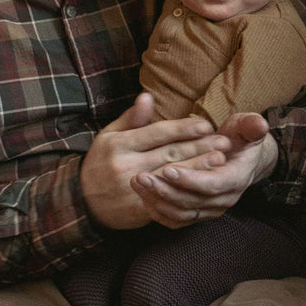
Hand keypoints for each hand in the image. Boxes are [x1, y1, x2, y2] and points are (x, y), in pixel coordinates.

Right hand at [81, 93, 229, 229]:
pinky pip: (167, 199)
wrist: (82, 201)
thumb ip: (131, 118)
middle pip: (169, 154)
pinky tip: (203, 185)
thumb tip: (148, 96)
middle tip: (223, 141)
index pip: (156, 133)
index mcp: (119, 144)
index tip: (204, 124)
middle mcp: (126, 165)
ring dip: (199, 167)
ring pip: (172, 176)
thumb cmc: (100, 162)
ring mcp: (133, 188)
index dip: (182, 128)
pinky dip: (187, 191)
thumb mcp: (109, 136)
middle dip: (199, 146)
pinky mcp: (139, 208)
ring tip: (220, 159)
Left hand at [130, 112, 278, 227]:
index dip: (190, 179)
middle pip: (192, 202)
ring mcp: (211, 209)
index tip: (167, 170)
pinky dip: (159, 211)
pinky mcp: (198, 213)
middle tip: (140, 177)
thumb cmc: (240, 137)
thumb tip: (259, 124)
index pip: (212, 184)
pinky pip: (176, 219)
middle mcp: (225, 199)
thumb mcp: (247, 127)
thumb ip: (251, 126)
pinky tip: (142, 197)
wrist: (241, 157)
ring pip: (181, 213)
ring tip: (136, 184)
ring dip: (157, 200)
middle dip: (165, 190)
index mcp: (236, 178)